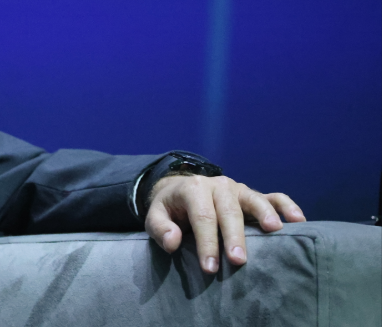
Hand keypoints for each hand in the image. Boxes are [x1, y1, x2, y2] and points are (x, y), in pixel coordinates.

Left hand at [145, 174, 304, 273]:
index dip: (206, 243)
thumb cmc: (171, 208)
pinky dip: (287, 206)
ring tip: (275, 232)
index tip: (210, 268)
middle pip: (228, 211)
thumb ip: (160, 228)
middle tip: (238, 261)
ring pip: (254, 200)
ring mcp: (238, 188)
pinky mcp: (253, 194)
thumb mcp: (156, 215)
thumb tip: (173, 242)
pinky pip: (273, 196)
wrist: (181, 188)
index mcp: (193, 188)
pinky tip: (298, 220)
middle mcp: (218, 185)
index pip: (202, 217)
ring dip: (265, 216)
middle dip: (234, 236)